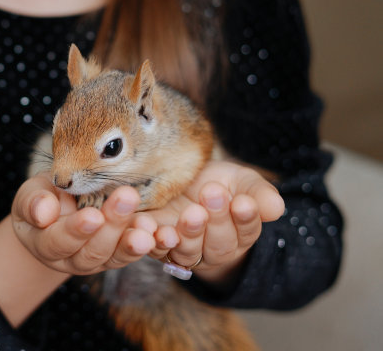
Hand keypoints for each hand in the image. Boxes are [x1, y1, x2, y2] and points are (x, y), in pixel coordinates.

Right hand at [11, 173, 156, 274]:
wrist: (60, 208)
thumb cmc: (44, 198)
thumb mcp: (32, 194)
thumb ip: (33, 202)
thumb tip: (43, 212)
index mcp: (45, 245)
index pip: (58, 242)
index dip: (74, 231)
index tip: (92, 216)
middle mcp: (72, 260)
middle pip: (92, 251)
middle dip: (111, 226)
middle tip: (127, 198)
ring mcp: (98, 260)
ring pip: (115, 256)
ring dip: (132, 240)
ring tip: (146, 224)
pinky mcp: (119, 254)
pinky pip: (133, 252)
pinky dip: (149, 244)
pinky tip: (157, 230)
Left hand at [147, 160, 284, 285]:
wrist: (181, 183)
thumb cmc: (217, 183)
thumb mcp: (241, 181)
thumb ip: (259, 194)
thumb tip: (277, 208)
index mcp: (240, 234)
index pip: (247, 230)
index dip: (245, 218)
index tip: (242, 202)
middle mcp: (215, 249)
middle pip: (219, 244)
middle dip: (217, 220)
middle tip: (212, 194)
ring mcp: (186, 251)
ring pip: (190, 251)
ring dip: (189, 233)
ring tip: (191, 214)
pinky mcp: (158, 246)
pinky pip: (157, 250)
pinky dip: (156, 241)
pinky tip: (158, 230)